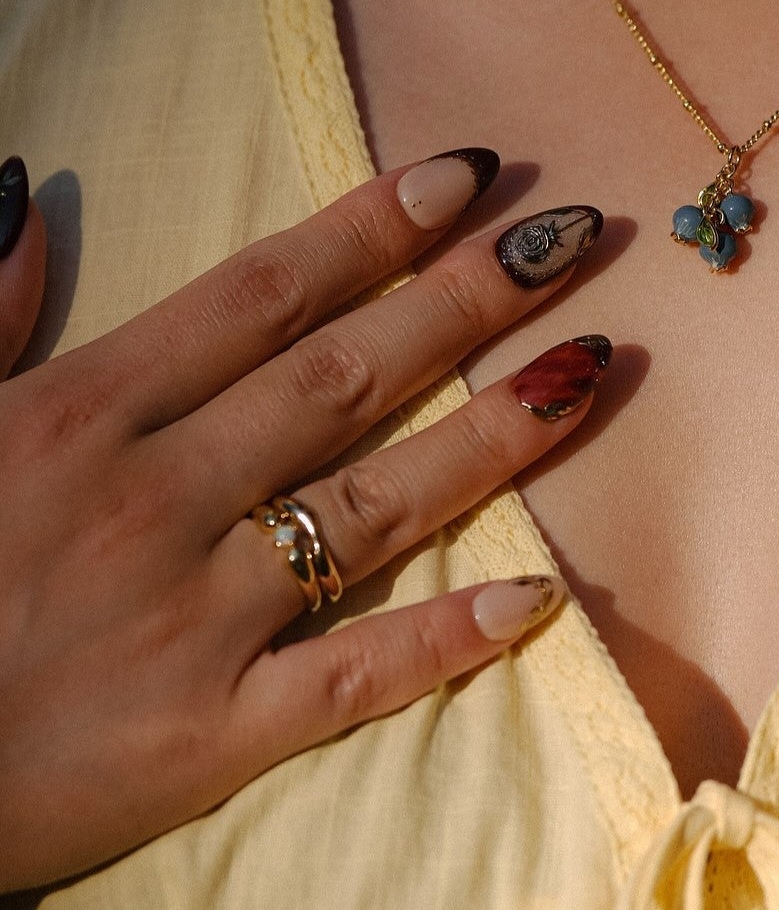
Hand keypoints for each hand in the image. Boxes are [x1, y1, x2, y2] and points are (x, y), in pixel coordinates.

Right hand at [0, 150, 606, 892]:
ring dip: (493, 436)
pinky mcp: (209, 732)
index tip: (465, 176)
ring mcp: (194, 620)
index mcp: (81, 416)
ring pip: (376, 507)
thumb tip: (20, 192)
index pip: (262, 296)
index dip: (372, 230)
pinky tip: (540, 597)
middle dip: (466, 299)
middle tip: (566, 240)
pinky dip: (446, 639)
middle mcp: (155, 501)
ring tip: (590, 370)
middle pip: (345, 377)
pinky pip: (353, 677)